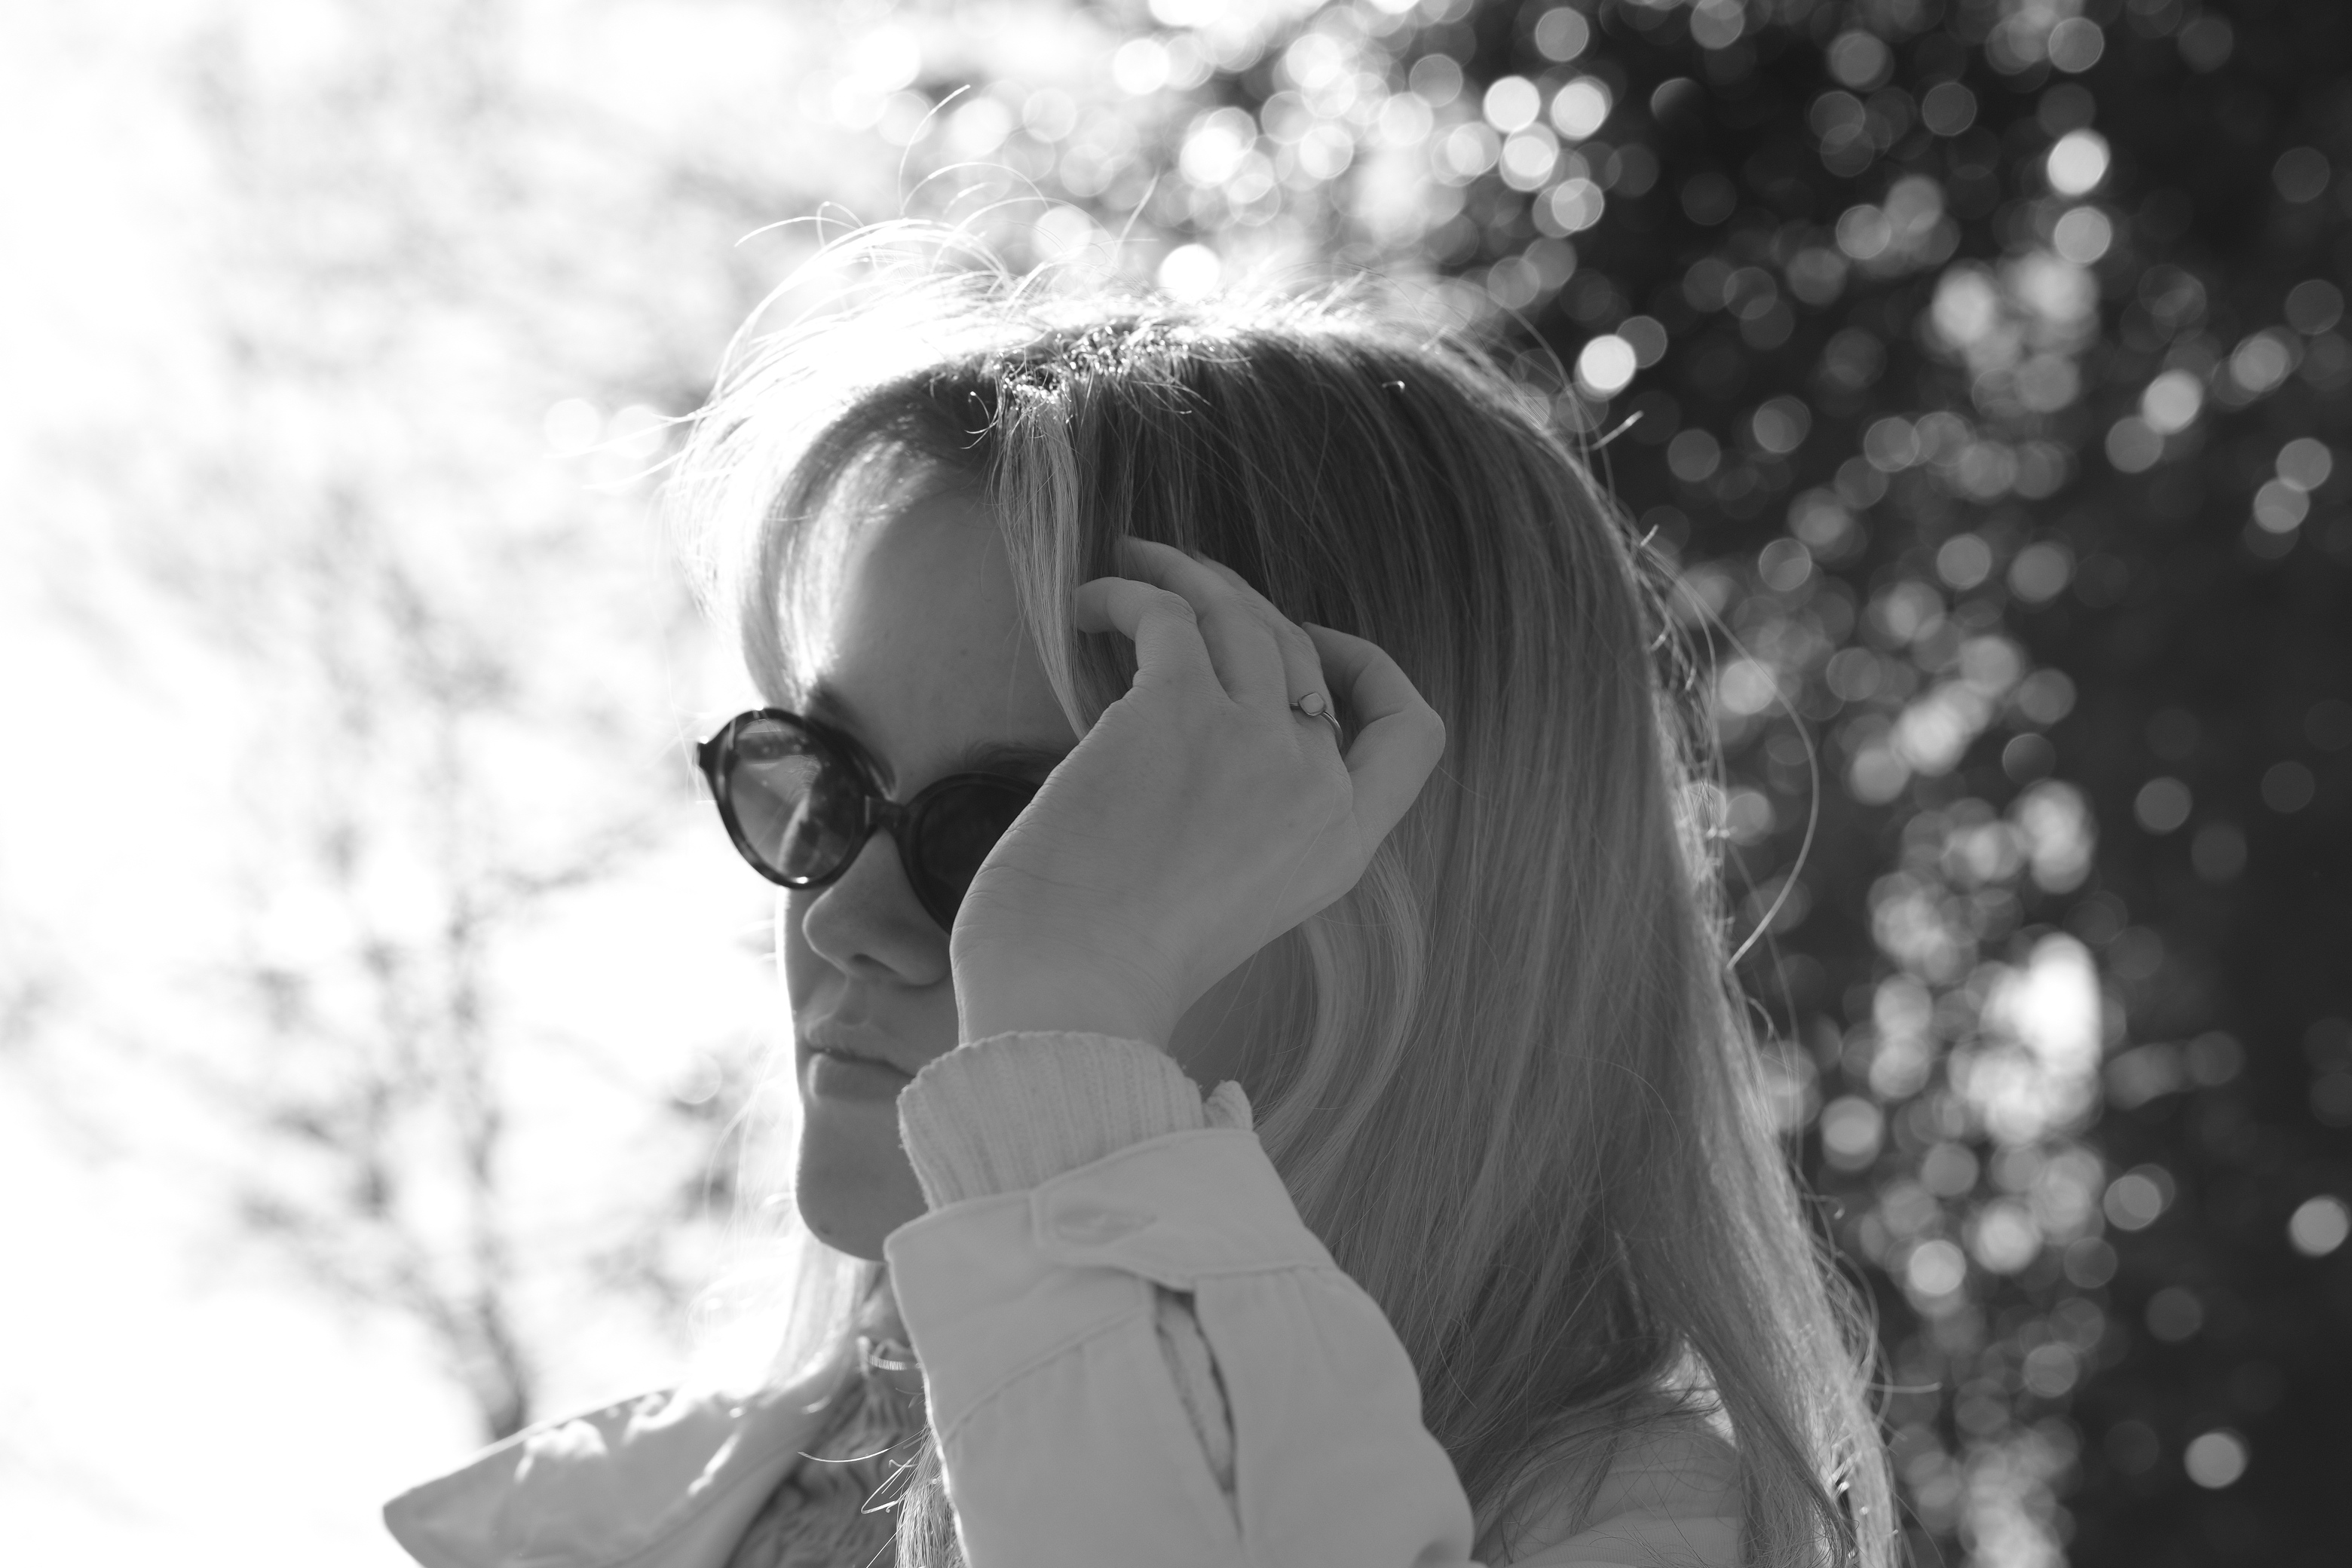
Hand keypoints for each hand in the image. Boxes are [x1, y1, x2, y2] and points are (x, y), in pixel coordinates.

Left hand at [949, 538, 1445, 1048]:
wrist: (1067, 995)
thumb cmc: (1116, 962)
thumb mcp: (1233, 897)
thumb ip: (1254, 823)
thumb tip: (1216, 721)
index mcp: (1340, 847)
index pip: (1410, 732)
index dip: (1366, 670)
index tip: (1305, 644)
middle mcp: (1313, 790)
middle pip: (1305, 655)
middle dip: (1248, 606)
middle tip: (1187, 586)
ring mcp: (1252, 743)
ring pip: (1242, 615)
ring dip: (1187, 575)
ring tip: (1135, 565)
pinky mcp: (1176, 711)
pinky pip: (1168, 614)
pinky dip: (1128, 593)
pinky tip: (1091, 602)